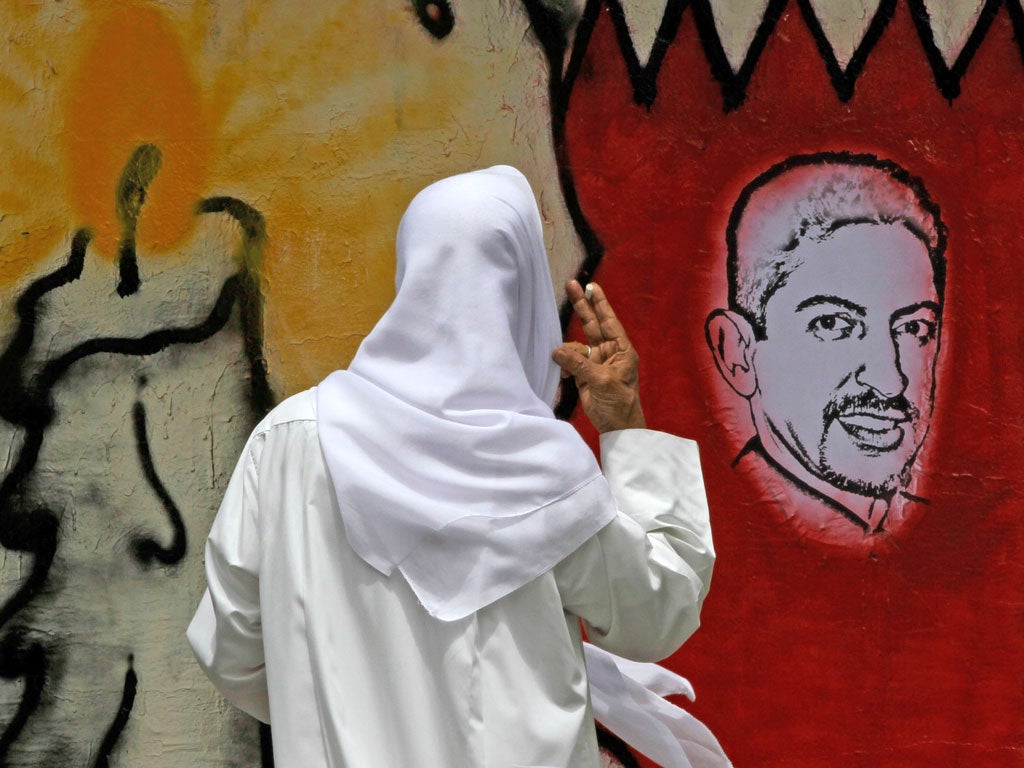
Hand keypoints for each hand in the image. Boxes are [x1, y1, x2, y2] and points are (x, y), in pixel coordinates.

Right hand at [552, 280, 645, 432]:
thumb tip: (557, 352)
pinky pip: (570, 361)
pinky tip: (563, 372)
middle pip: (592, 324)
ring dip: (568, 350)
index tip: (592, 286)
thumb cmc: (619, 403)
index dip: (600, 303)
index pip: (609, 321)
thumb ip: (580, 365)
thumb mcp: (602, 381)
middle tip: (570, 284)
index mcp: (621, 350)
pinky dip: (564, 364)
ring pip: (577, 345)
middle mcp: (608, 352)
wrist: (616, 426)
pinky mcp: (583, 374)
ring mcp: (595, 362)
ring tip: (562, 360)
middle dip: (582, 306)